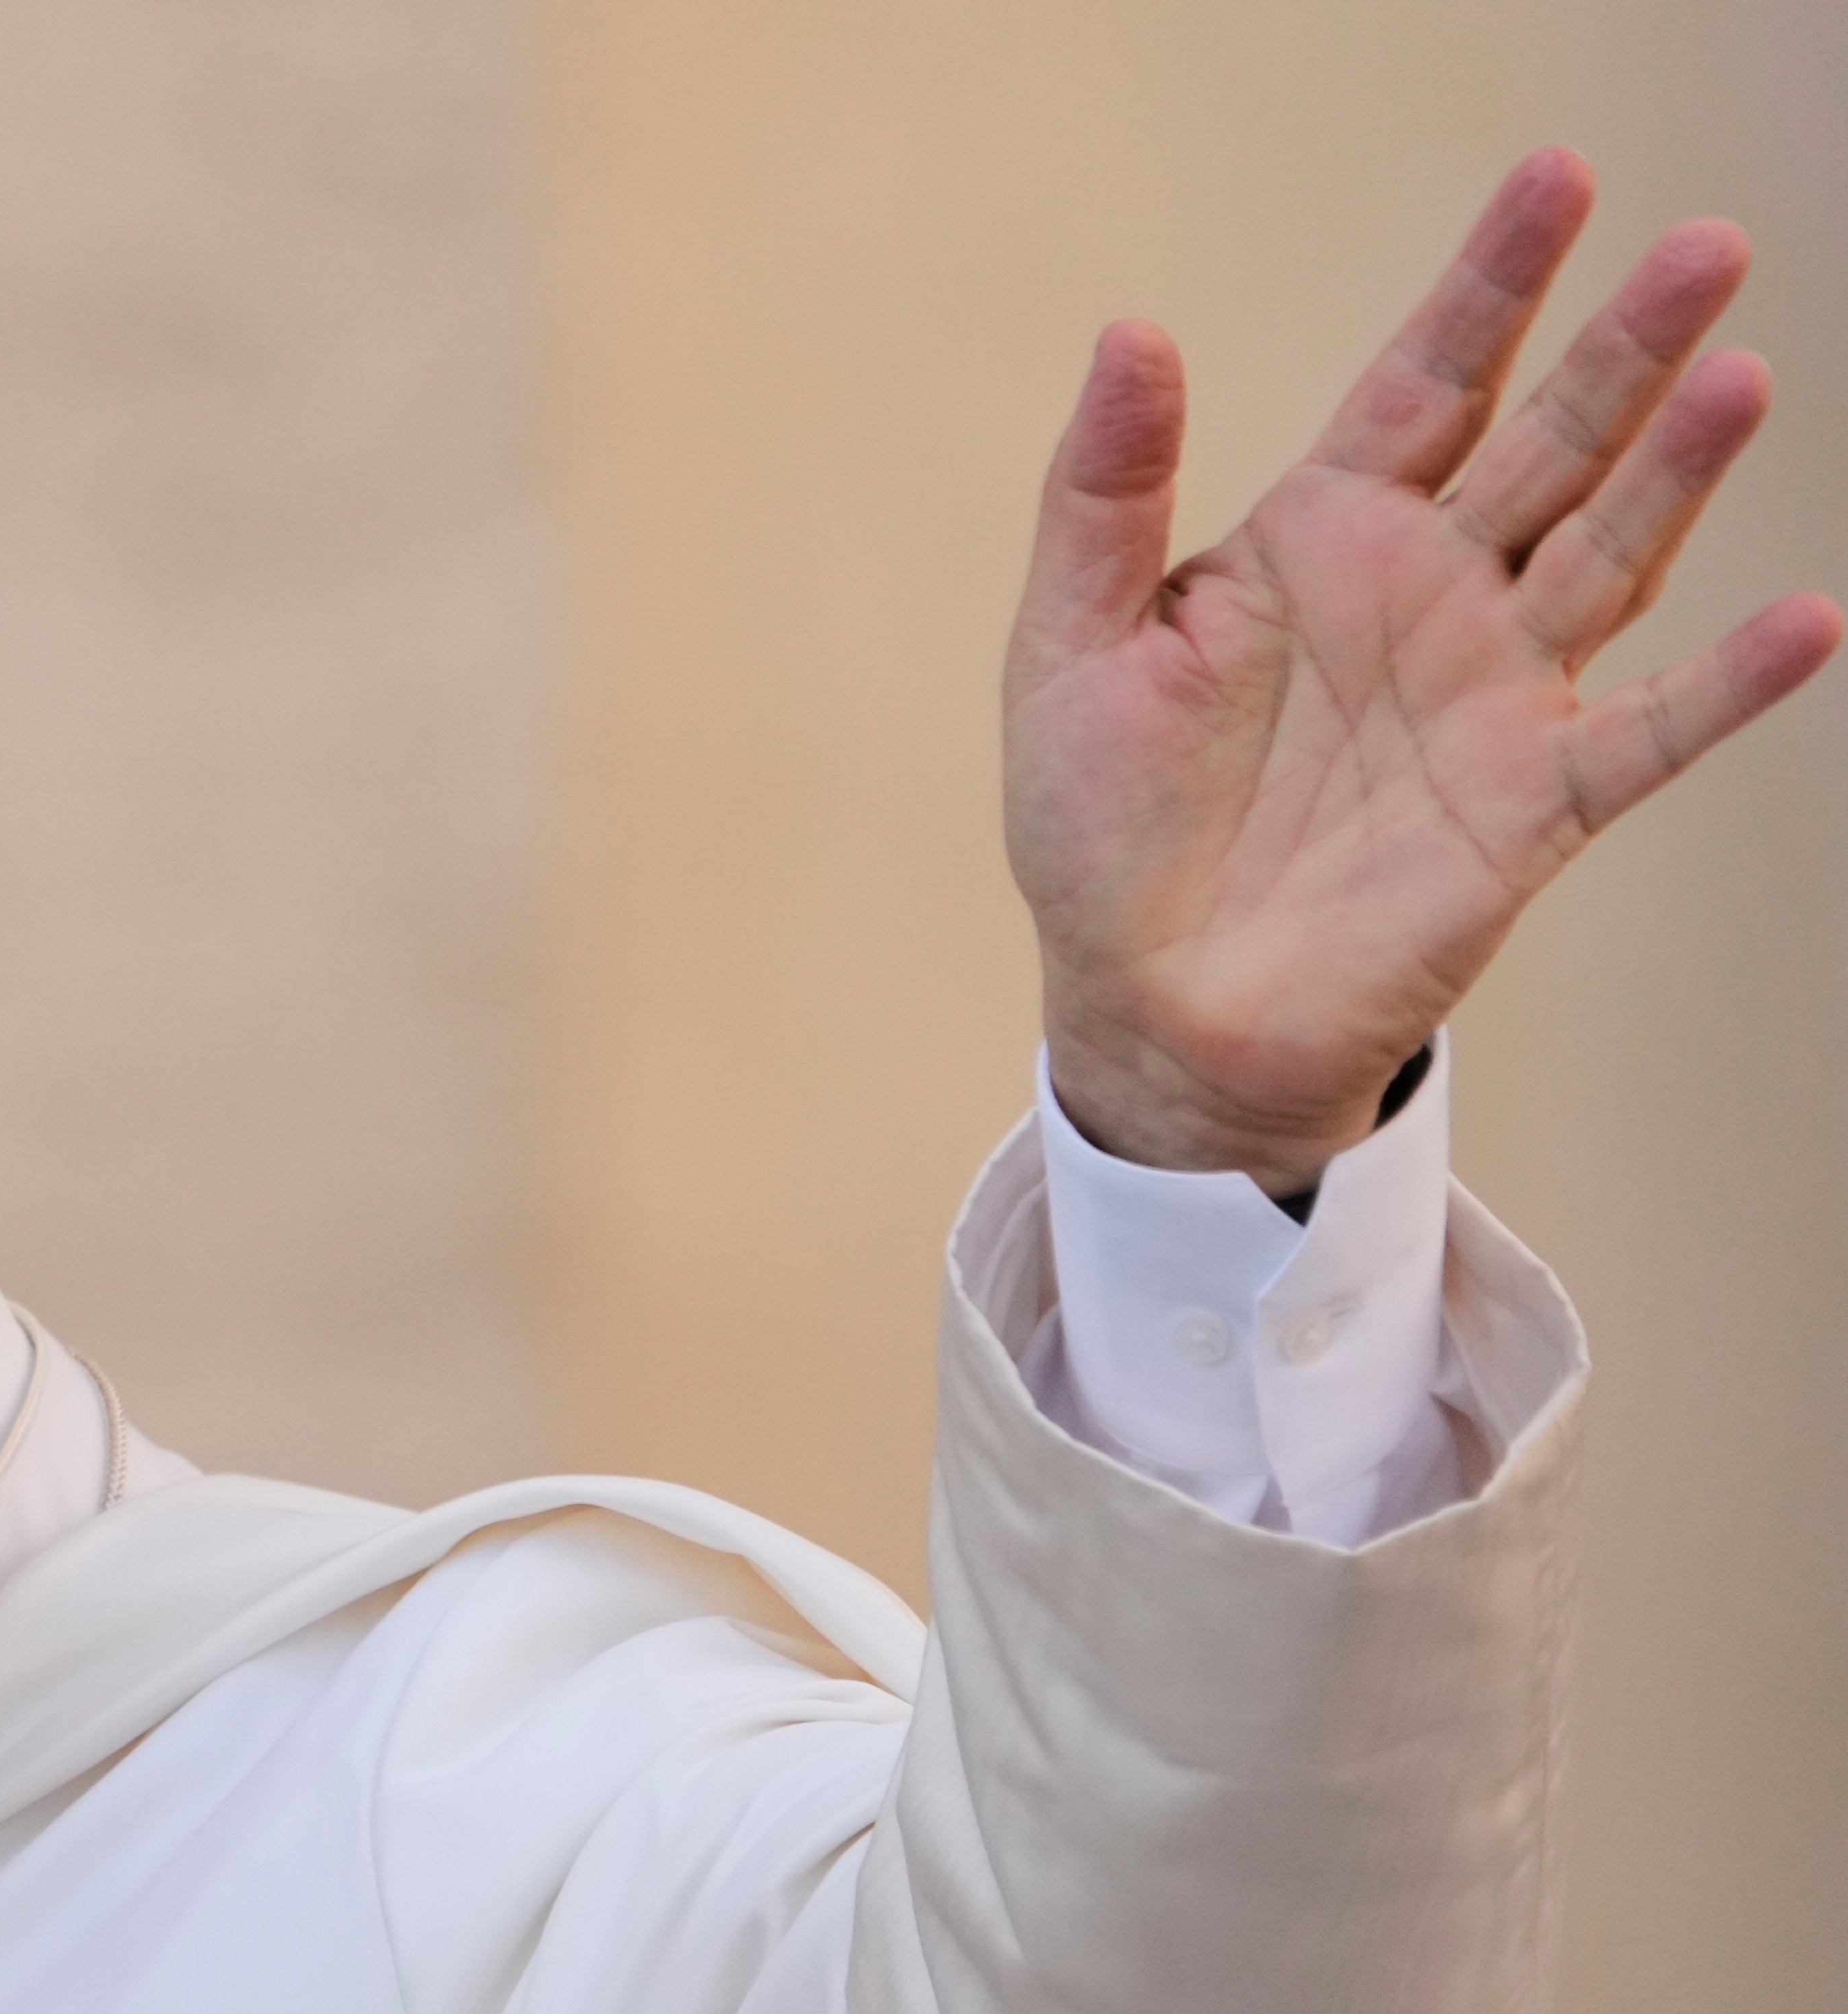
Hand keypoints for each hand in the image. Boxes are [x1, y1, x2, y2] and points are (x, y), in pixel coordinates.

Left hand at [1006, 148, 1841, 1193]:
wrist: (1146, 1006)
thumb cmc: (1099, 831)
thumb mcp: (1070, 649)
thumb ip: (1104, 494)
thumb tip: (1131, 330)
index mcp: (1318, 544)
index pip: (1427, 382)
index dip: (1491, 285)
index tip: (1558, 177)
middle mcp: (1426, 599)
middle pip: (1549, 444)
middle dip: (1623, 347)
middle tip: (1707, 243)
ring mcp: (1491, 698)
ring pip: (1611, 556)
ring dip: (1680, 472)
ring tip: (1739, 373)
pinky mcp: (1528, 808)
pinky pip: (1648, 735)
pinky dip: (1731, 686)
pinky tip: (1807, 621)